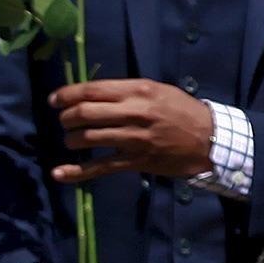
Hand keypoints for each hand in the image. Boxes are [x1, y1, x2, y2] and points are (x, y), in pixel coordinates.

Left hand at [50, 79, 216, 181]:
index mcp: (138, 90)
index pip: (93, 89)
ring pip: (89, 138)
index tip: (54, 100)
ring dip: (72, 139)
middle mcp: (134, 112)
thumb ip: (126, 91)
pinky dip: (77, 172)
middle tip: (64, 120)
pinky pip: (100, 167)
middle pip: (85, 113)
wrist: (209, 139)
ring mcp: (134, 139)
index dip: (67, 94)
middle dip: (67, 117)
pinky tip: (58, 173)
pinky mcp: (135, 161)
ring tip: (71, 139)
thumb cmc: (182, 110)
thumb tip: (93, 93)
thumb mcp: (157, 90)